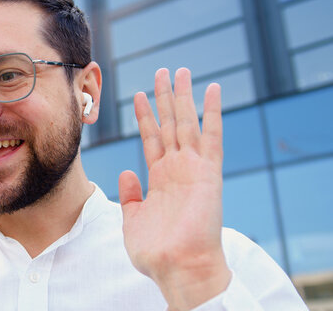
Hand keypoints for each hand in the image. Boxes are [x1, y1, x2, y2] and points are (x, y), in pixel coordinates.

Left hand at [118, 68, 229, 309]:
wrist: (178, 268)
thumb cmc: (156, 252)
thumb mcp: (132, 219)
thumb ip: (130, 195)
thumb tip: (126, 172)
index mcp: (159, 179)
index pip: (152, 138)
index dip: (146, 116)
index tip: (139, 94)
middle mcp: (177, 169)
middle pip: (170, 124)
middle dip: (166, 97)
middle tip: (164, 71)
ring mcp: (193, 168)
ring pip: (187, 123)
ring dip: (184, 97)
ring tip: (180, 71)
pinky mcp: (208, 172)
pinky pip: (212, 136)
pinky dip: (212, 112)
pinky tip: (212, 89)